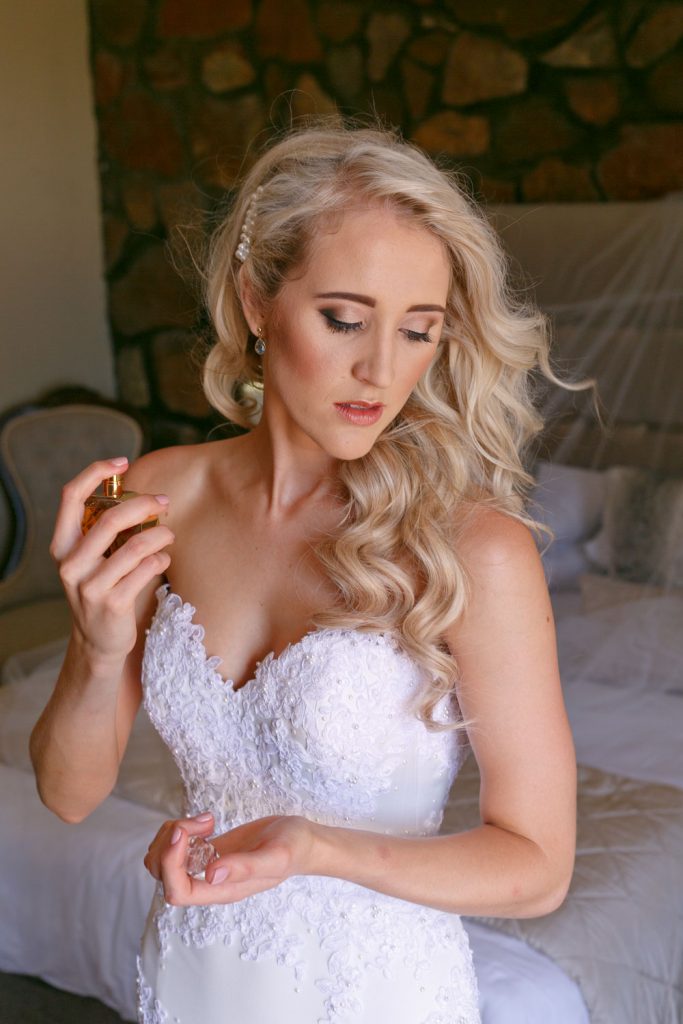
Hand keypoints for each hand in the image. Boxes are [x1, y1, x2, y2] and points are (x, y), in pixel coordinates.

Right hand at [49, 457, 173, 662]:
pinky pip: (146, 569)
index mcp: (63, 546)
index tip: (121, 461)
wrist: (99, 641)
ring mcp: (90, 586)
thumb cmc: (103, 589)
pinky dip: (160, 559)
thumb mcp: (93, 559)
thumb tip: (144, 497)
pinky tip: (163, 559)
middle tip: (164, 502)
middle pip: (110, 519)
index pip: (70, 496)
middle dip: (144, 505)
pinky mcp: (113, 603)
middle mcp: (71, 564)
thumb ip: (106, 532)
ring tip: (169, 535)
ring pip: (134, 546)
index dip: (95, 472)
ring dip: (160, 535)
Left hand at [144, 811, 317, 906]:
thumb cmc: (294, 849)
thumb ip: (246, 867)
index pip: (177, 891)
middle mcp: (209, 883)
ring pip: (163, 858)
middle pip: (162, 874)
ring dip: (173, 833)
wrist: (304, 840)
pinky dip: (181, 829)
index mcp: (222, 890)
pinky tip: (208, 821)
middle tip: (201, 822)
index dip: (170, 863)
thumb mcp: (276, 856)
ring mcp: (206, 866)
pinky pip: (176, 846)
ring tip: (206, 821)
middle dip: (170, 842)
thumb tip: (210, 875)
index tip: (183, 832)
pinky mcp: (208, 850)